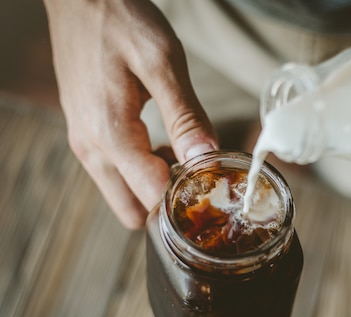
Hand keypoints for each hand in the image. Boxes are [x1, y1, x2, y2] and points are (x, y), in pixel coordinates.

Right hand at [44, 0, 217, 227]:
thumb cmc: (119, 19)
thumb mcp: (162, 62)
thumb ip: (185, 116)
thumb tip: (207, 159)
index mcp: (111, 135)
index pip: (152, 199)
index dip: (186, 200)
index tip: (213, 185)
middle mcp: (91, 149)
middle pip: (132, 211)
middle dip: (167, 206)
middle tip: (199, 181)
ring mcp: (85, 143)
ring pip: (122, 195)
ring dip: (154, 189)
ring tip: (185, 159)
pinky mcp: (86, 133)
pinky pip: (115, 173)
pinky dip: (141, 172)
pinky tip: (164, 147)